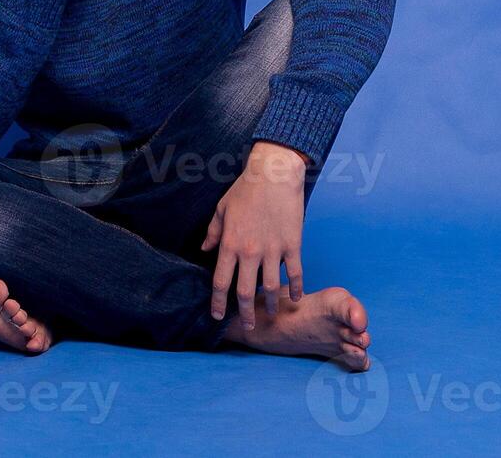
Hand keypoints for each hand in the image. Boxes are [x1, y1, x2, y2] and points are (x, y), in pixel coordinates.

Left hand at [200, 141, 309, 328]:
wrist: (274, 174)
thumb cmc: (246, 189)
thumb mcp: (222, 209)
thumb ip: (213, 232)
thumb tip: (204, 248)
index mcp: (230, 244)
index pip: (221, 281)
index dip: (218, 302)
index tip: (217, 315)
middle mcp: (250, 251)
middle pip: (245, 291)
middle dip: (245, 313)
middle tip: (249, 326)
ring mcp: (273, 250)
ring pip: (271, 287)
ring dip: (271, 304)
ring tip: (271, 313)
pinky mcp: (292, 245)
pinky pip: (295, 273)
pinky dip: (296, 288)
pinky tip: (295, 298)